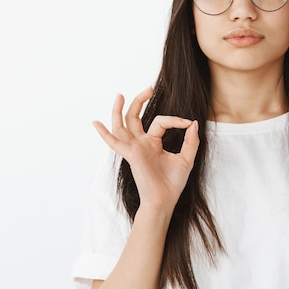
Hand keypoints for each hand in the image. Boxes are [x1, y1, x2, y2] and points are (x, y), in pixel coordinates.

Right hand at [92, 87, 199, 212]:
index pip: (160, 121)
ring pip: (122, 125)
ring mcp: (134, 148)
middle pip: (134, 117)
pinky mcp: (131, 155)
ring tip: (120, 95)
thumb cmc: (173, 183)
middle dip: (140, 101)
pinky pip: (114, 143)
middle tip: (149, 88)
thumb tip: (193, 123)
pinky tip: (95, 123)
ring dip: (119, 110)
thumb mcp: (186, 158)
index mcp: (153, 143)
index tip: (188, 123)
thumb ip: (190, 140)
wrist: (166, 200)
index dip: (175, 120)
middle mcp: (141, 144)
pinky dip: (104, 133)